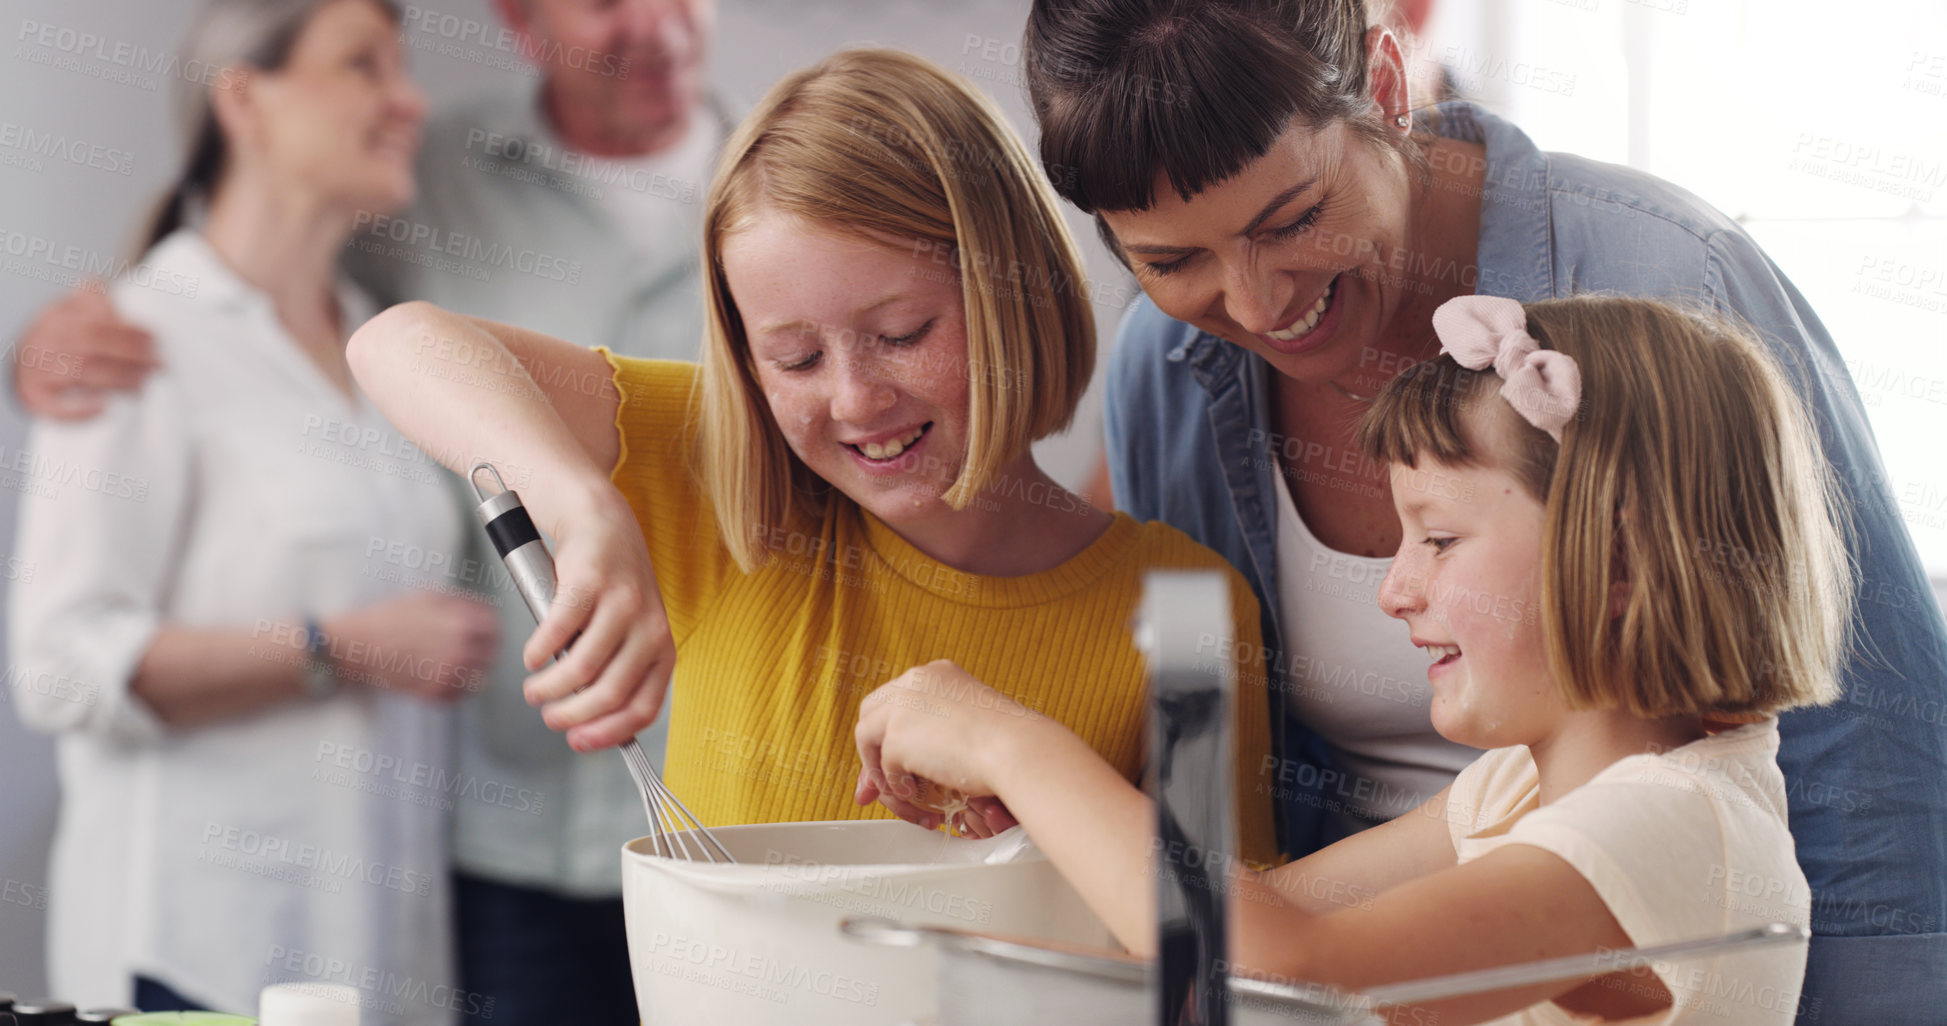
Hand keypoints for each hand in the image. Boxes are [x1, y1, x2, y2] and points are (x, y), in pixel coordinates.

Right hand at [13, 280, 158, 418]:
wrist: (28, 360)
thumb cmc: (65, 333)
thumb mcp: (76, 307)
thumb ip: (101, 300)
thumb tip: (135, 306)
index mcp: (59, 314)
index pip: (94, 318)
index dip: (128, 330)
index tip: (155, 340)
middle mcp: (45, 338)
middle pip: (90, 344)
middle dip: (130, 355)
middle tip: (159, 365)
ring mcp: (37, 367)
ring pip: (78, 372)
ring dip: (116, 380)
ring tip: (142, 385)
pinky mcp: (34, 395)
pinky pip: (53, 406)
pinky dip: (78, 411)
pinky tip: (105, 408)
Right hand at [325, 592, 500, 701]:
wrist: (357, 645)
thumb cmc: (389, 618)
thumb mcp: (430, 597)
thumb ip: (463, 604)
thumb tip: (486, 612)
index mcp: (463, 622)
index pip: (496, 630)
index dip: (489, 631)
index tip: (482, 635)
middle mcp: (461, 649)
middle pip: (491, 655)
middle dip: (481, 652)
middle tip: (464, 651)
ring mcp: (449, 674)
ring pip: (479, 679)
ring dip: (469, 673)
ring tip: (447, 664)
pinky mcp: (435, 694)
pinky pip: (459, 696)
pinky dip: (453, 690)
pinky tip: (437, 677)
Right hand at [517, 485, 674, 751]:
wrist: (598, 518)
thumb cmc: (608, 583)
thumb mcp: (627, 630)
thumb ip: (615, 669)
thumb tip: (590, 723)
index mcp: (662, 646)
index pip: (644, 707)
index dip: (609, 734)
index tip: (578, 742)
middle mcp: (649, 626)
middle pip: (610, 693)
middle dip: (571, 715)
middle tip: (549, 716)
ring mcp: (621, 602)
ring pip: (582, 667)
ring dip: (548, 688)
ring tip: (533, 689)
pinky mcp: (590, 581)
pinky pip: (559, 631)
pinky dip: (538, 652)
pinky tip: (532, 657)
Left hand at [854, 660, 1045, 834]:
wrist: (1015, 749)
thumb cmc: (1007, 740)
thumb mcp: (969, 718)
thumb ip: (938, 724)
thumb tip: (914, 750)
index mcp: (936, 674)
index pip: (897, 697)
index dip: (889, 728)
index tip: (891, 753)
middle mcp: (914, 681)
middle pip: (871, 710)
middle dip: (871, 745)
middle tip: (876, 777)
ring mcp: (901, 707)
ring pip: (866, 736)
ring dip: (877, 766)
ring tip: (897, 787)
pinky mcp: (896, 736)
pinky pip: (884, 766)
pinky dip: (895, 783)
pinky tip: (915, 792)